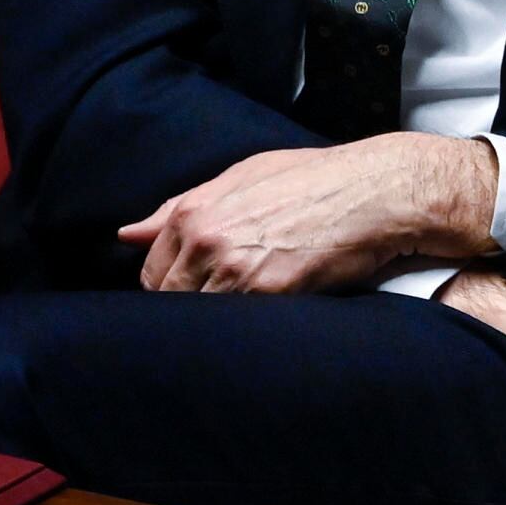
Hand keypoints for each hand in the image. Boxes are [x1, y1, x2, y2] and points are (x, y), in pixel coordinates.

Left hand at [124, 134, 498, 293]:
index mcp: (193, 212)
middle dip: (192, 306)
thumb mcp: (244, 176)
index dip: (175, 287)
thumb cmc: (317, 179)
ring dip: (218, 321)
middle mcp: (205, 239)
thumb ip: (181, 207)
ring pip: (198, 318)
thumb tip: (128, 234)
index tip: (202, 290)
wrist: (377, 190)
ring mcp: (234, 268)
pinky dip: (245, 327)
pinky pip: (235, 325)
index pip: (152, 274)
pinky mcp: (268, 292)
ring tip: (250, 312)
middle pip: (169, 300)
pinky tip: (267, 316)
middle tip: (228, 304)